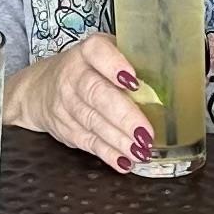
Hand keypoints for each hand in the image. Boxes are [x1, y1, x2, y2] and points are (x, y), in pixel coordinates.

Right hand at [3, 34, 153, 173]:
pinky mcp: (65, 129)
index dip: (114, 65)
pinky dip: (107, 154)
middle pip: (96, 94)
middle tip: (146, 133)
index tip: (133, 81)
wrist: (39, 89)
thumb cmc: (87, 70)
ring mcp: (65, 104)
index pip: (97, 52)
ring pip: (93, 122)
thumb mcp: (104, 55)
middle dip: (123, 116)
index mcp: (86, 52)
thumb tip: (173, 80)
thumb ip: (132, 62)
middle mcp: (72, 76)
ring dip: (119, 139)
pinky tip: (124, 161)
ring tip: (141, 151)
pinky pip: (88, 143)